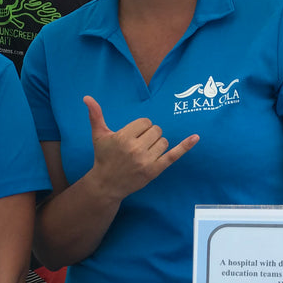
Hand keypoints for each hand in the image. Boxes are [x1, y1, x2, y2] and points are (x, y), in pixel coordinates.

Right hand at [84, 95, 198, 200]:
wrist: (107, 184)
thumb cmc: (103, 157)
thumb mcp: (99, 136)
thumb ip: (95, 115)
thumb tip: (87, 97)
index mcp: (123, 137)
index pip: (145, 122)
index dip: (140, 128)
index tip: (132, 136)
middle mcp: (135, 148)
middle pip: (156, 130)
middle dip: (149, 135)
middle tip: (138, 145)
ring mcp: (146, 160)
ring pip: (164, 141)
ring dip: (157, 144)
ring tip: (144, 152)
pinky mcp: (155, 170)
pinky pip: (174, 155)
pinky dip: (185, 146)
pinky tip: (196, 137)